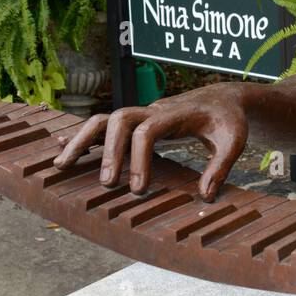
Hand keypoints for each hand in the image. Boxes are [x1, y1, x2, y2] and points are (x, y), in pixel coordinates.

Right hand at [52, 83, 249, 202]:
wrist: (223, 98)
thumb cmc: (229, 120)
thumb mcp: (234, 141)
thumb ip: (221, 166)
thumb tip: (205, 196)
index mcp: (176, 114)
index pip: (148, 130)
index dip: (139, 158)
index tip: (139, 189)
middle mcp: (153, 110)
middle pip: (119, 119)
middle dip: (108, 151)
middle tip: (107, 184)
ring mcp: (141, 115)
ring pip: (103, 120)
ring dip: (81, 140)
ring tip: (61, 166)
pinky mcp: (136, 123)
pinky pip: (104, 127)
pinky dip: (83, 138)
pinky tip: (62, 152)